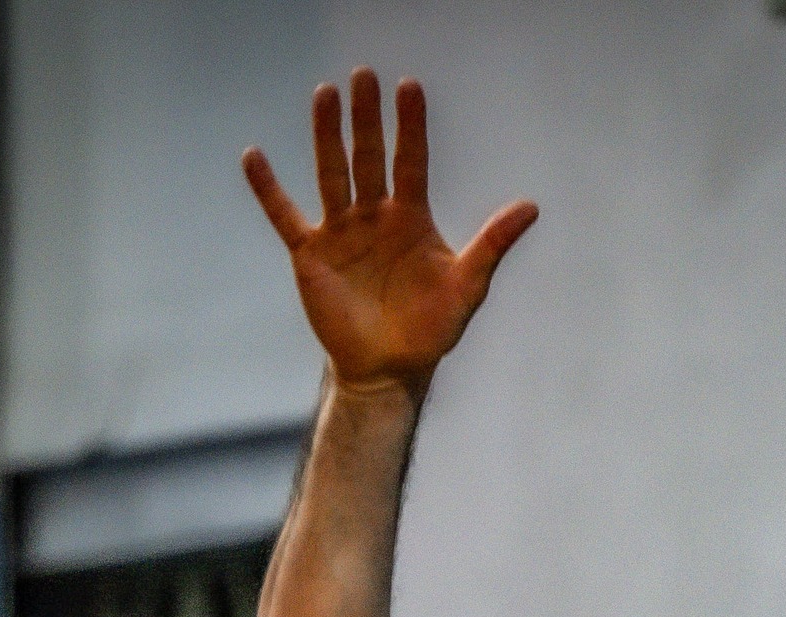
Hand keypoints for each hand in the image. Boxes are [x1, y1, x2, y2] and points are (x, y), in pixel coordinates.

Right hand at [244, 70, 537, 396]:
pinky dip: (268, 189)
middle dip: (367, 120)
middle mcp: (374, 216)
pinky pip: (285, 215)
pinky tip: (254, 157)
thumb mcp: (467, 286)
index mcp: (411, 218)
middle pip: (370, 158)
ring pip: (332, 174)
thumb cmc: (431, 330)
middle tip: (363, 77)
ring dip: (327, 136)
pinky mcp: (311, 254)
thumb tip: (531, 207)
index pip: (411, 161)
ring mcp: (341, 231)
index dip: (411, 126)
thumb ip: (492, 244)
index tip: (409, 87)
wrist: (389, 370)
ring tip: (325, 94)